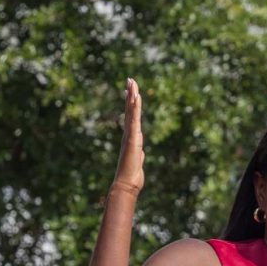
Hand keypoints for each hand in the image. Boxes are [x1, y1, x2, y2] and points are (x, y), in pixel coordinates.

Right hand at [112, 78, 144, 195]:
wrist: (126, 185)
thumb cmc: (131, 177)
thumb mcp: (137, 162)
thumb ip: (138, 155)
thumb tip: (140, 154)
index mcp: (131, 138)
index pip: (131, 117)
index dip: (131, 104)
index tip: (132, 91)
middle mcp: (129, 134)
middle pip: (130, 110)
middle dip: (131, 95)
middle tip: (131, 80)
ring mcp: (130, 136)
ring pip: (131, 112)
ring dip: (132, 97)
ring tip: (132, 83)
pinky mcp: (132, 139)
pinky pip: (134, 120)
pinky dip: (135, 108)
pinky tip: (136, 98)